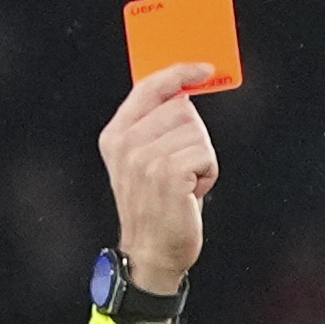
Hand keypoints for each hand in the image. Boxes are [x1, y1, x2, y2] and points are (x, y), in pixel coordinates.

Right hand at [100, 66, 219, 287]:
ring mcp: (145, 158)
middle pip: (183, 109)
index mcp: (116, 135)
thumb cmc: (156, 207)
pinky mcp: (168, 174)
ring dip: (202, 159)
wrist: (151, 254)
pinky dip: (208, 175)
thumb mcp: (144, 161)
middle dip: (195, 138)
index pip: (149, 87)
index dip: (179, 73)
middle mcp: (126, 143)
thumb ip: (154, 125)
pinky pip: (206, 155)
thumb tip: (184, 90)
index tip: (204, 69)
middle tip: (183, 169)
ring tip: (185, 184)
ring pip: (198, 133)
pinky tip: (191, 193)